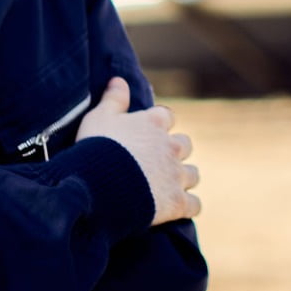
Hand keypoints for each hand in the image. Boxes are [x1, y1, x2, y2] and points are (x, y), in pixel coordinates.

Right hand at [77, 78, 200, 224]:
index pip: (166, 117)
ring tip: (168, 187)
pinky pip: (194, 204)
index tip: (147, 133)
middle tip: (157, 163)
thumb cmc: (95, 149)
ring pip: (193, 174)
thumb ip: (113, 99)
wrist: (98, 187)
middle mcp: (171, 146)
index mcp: (154, 123)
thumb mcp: (98, 118)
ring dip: (183, 179)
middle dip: (175, 152)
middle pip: (184, 145)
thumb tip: (119, 80)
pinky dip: (187, 207)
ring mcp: (177, 175)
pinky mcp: (178, 202)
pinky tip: (178, 210)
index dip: (158, 125)